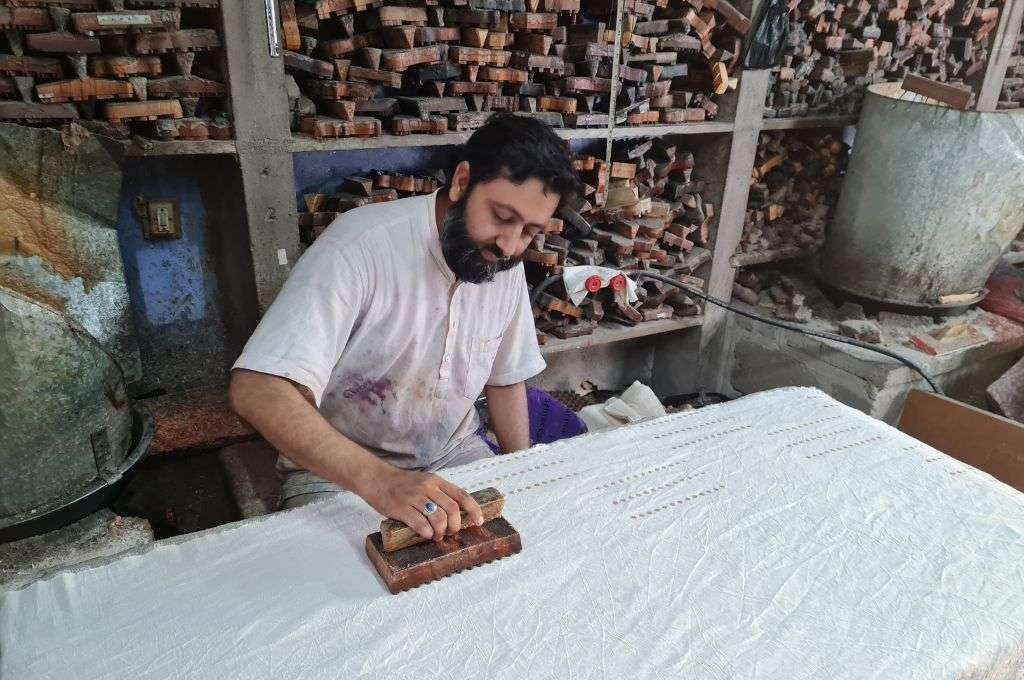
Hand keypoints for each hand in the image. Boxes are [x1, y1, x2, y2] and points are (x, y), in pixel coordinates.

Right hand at [355, 464, 483, 541]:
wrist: (376, 478)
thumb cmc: (402, 483)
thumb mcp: (424, 482)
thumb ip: (438, 493)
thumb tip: (455, 513)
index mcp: (436, 481)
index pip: (461, 495)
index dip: (473, 510)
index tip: (479, 521)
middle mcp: (427, 487)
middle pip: (452, 509)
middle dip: (455, 526)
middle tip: (449, 533)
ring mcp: (414, 497)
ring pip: (438, 518)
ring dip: (441, 532)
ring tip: (436, 536)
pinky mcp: (401, 508)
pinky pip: (420, 524)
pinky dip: (427, 533)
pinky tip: (425, 535)